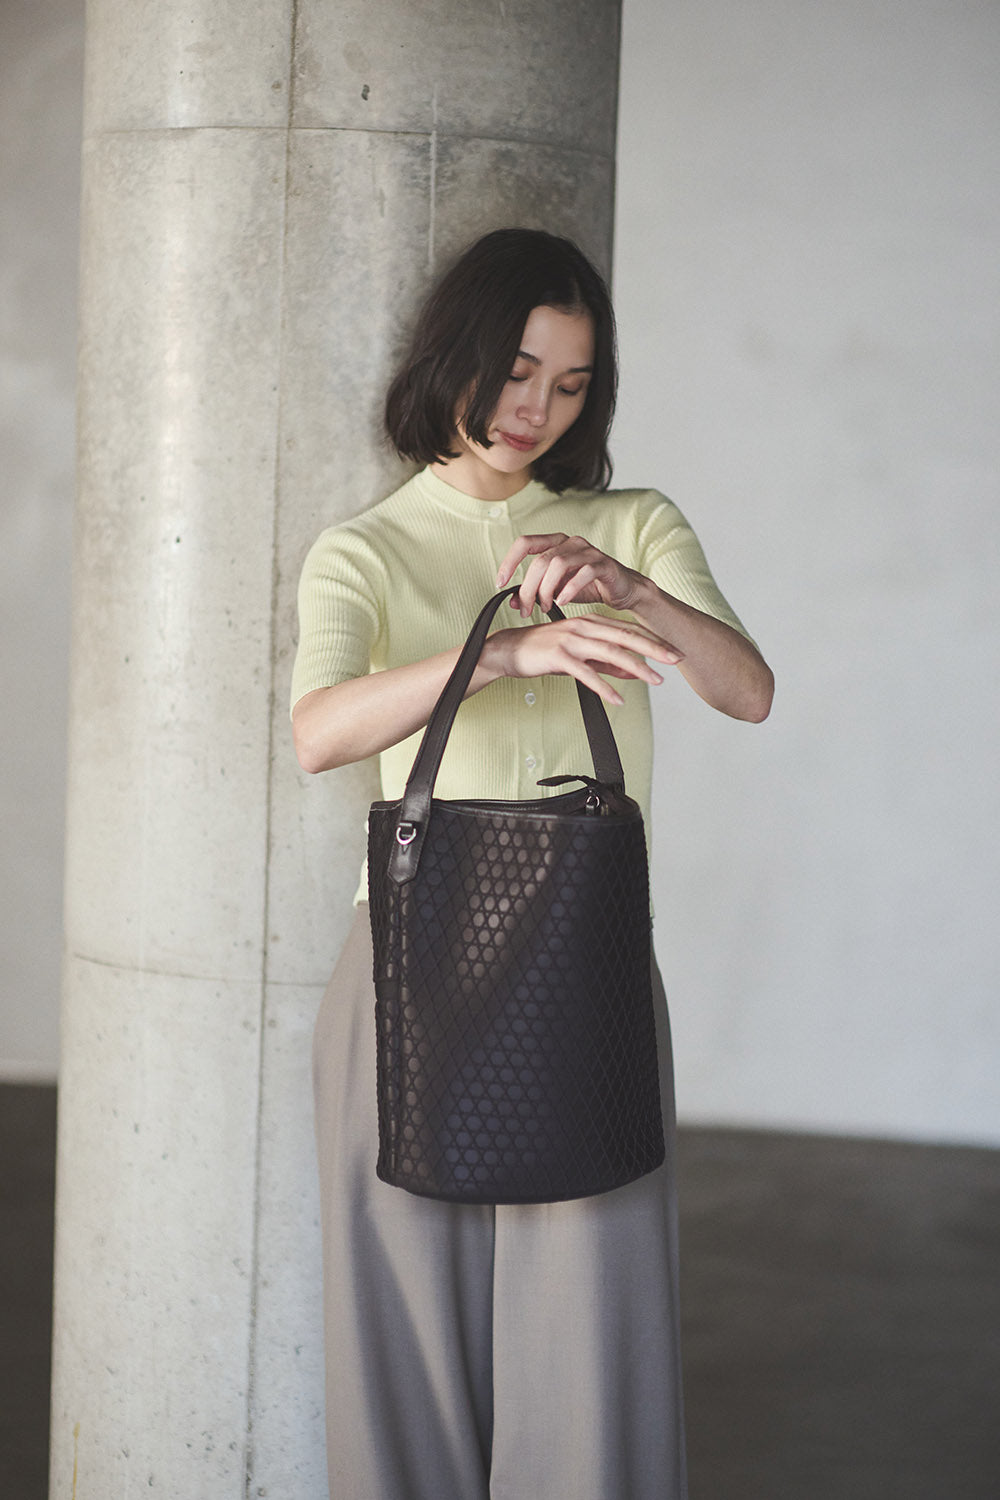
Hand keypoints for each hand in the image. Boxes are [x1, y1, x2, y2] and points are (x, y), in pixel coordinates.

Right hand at [482, 615, 682, 707]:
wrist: (509, 651)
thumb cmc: (543, 652)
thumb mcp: (579, 655)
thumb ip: (605, 662)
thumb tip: (632, 671)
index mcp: (591, 622)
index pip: (628, 630)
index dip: (653, 640)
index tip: (674, 651)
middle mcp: (584, 627)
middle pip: (626, 637)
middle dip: (654, 648)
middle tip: (677, 658)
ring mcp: (572, 640)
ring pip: (611, 652)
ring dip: (636, 667)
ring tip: (655, 680)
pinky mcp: (559, 656)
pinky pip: (587, 673)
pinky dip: (604, 686)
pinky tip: (618, 698)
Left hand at [496, 532, 642, 615]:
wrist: (623, 591)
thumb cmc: (587, 587)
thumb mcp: (556, 591)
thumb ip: (535, 593)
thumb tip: (512, 602)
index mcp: (555, 543)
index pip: (525, 543)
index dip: (509, 561)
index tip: (500, 583)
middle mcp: (570, 542)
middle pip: (540, 560)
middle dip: (529, 587)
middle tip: (526, 609)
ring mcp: (589, 551)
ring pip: (558, 564)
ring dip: (547, 589)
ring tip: (545, 607)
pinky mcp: (604, 564)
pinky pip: (583, 572)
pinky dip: (570, 589)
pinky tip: (562, 603)